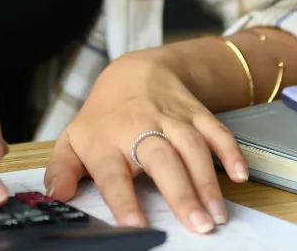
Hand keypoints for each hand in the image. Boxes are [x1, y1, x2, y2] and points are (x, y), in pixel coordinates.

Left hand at [42, 46, 247, 234]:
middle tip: (198, 227)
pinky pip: (215, 129)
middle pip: (161, 158)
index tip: (136, 225)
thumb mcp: (75, 139)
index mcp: (106, 140)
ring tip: (217, 215)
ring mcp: (170, 117)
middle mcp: (139, 126)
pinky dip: (230, 151)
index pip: (112, 171)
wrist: (135, 70)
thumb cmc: (104, 116)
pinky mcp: (194, 112)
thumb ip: (62, 169)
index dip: (123, 198)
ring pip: (190, 146)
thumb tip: (55, 196)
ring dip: (207, 180)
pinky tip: (241, 175)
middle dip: (180, 192)